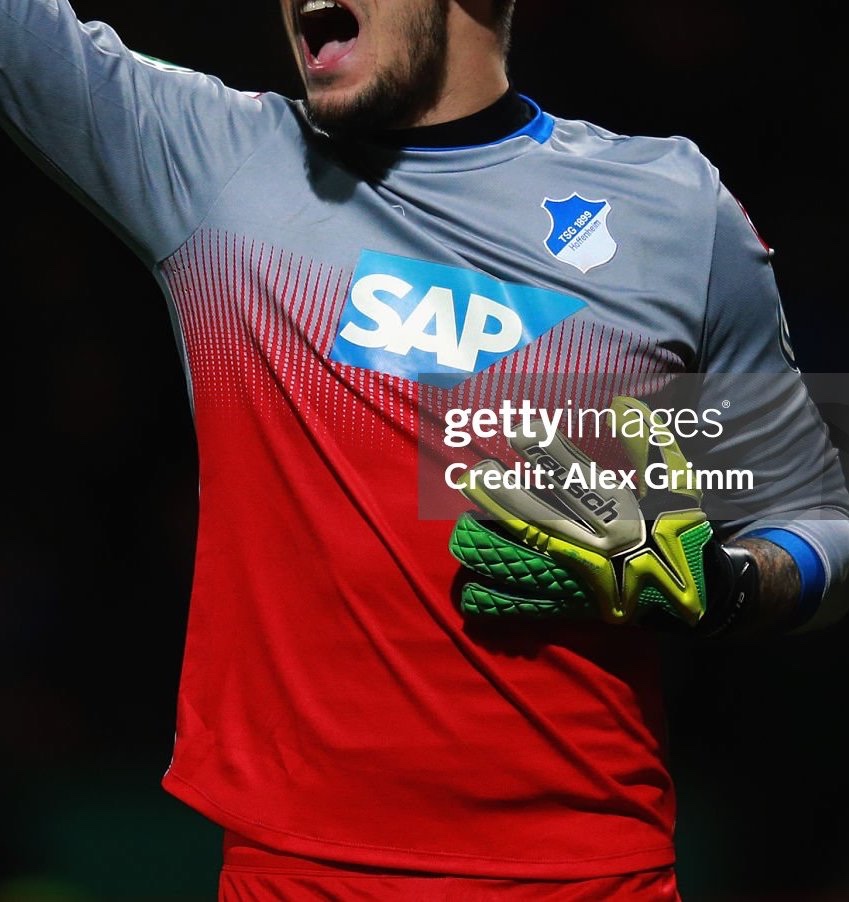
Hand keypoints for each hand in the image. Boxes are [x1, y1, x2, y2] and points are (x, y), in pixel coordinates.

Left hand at [448, 396, 757, 635]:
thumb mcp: (676, 482)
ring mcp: (581, 579)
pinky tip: (469, 590)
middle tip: (475, 474)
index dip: (547, 454)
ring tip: (464, 522)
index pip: (577, 477)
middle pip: (542, 518)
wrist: (694, 595)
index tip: (518, 430)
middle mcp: (598, 547)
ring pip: (530, 559)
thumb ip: (649, 442)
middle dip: (506, 497)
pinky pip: (530, 605)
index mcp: (623, 514)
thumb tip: (623, 403)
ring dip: (494, 540)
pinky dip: (499, 600)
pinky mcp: (572, 605)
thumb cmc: (680, 529)